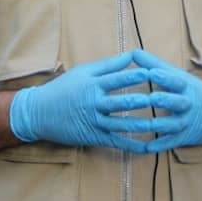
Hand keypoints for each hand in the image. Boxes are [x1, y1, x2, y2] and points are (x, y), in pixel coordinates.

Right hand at [9, 51, 155, 151]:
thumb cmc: (62, 88)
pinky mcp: (93, 137)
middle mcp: (95, 103)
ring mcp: (94, 121)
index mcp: (93, 85)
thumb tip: (129, 55)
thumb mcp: (82, 72)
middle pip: (122, 103)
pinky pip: (115, 142)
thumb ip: (107, 65)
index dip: (135, 76)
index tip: (153, 72)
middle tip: (162, 99)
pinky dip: (131, 145)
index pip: (117, 79)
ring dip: (142, 125)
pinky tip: (146, 147)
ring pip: (122, 124)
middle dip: (143, 101)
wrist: (39, 112)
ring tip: (160, 123)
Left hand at [132, 49, 201, 152]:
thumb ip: (154, 64)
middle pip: (178, 102)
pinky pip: (171, 142)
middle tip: (151, 98)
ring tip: (143, 124)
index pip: (176, 81)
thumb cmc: (190, 90)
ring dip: (159, 125)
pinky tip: (146, 148)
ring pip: (173, 124)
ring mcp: (186, 122)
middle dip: (166, 100)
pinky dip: (160, 145)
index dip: (165, 77)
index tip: (152, 72)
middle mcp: (187, 104)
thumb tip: (133, 51)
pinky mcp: (183, 137)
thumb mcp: (177, 75)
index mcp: (185, 87)